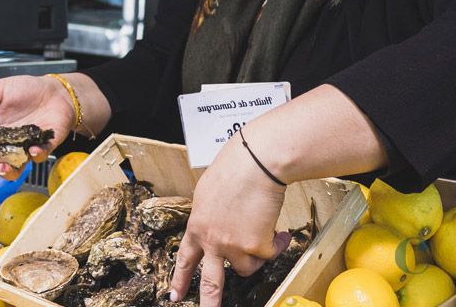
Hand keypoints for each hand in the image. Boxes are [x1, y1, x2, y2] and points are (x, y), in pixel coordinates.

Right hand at [0, 75, 76, 186]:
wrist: (54, 89)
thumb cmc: (25, 89)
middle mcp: (6, 147)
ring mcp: (24, 149)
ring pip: (14, 170)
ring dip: (7, 172)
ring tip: (2, 166)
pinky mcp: (44, 146)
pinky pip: (39, 156)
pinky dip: (36, 155)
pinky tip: (33, 149)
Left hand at [169, 133, 289, 306]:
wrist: (256, 162)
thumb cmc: (236, 168)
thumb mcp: (209, 193)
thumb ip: (210, 214)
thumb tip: (219, 223)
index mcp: (197, 226)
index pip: (185, 259)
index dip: (180, 279)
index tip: (175, 295)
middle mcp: (211, 240)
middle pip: (210, 281)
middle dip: (209, 302)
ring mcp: (232, 246)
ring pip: (247, 267)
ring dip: (258, 254)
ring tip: (266, 233)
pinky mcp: (254, 246)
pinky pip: (269, 255)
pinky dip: (277, 245)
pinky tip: (279, 232)